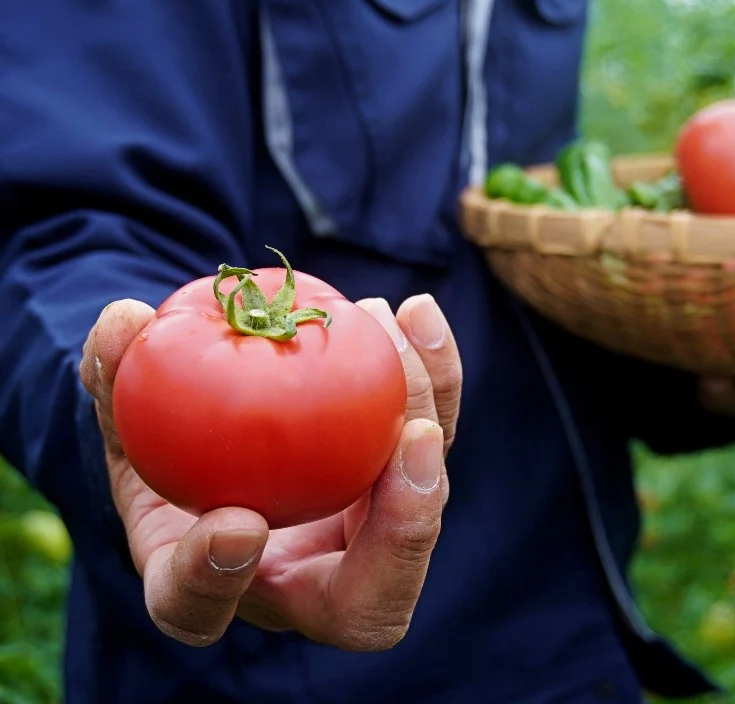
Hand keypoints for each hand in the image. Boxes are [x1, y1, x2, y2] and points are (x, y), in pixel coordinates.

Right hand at [79, 293, 460, 649]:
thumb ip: (112, 375)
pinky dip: (435, 377)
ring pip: (419, 506)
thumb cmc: (163, 428)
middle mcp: (299, 578)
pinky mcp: (397, 477)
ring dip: (426, 417)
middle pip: (368, 597)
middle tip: (410, 436)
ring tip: (392, 333)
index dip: (215, 579)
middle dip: (403, 531)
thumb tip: (122, 321)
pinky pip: (430, 437)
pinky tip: (416, 311)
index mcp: (207, 580)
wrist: (219, 430)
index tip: (236, 522)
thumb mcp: (121, 406)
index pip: (203, 611)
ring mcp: (360, 534)